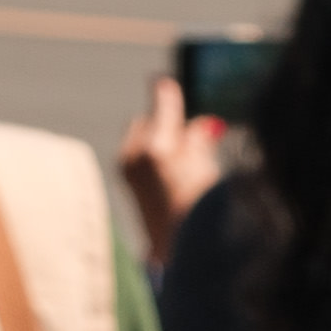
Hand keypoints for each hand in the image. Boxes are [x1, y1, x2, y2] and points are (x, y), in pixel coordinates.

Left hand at [116, 79, 233, 255]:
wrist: (178, 250)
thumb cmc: (200, 209)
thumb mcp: (205, 167)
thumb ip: (198, 139)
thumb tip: (199, 124)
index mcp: (157, 150)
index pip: (161, 108)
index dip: (166, 94)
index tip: (163, 81)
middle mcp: (136, 155)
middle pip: (147, 121)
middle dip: (164, 122)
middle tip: (188, 130)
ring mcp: (127, 167)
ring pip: (140, 136)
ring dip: (157, 137)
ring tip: (180, 156)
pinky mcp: (126, 178)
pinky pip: (137, 151)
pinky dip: (151, 151)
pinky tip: (170, 168)